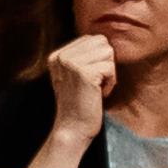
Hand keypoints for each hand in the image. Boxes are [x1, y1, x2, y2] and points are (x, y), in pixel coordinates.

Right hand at [27, 33, 116, 167]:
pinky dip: (110, 82)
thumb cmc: (79, 104)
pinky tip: (99, 94)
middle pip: (101, 42)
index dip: (99, 58)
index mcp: (57, 55)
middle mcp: (61, 56)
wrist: (73, 129)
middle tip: (97, 83)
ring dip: (109, 72)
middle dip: (106, 62)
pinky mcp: (84, 73)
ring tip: (97, 88)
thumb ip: (84, 56)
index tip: (91, 79)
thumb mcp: (75, 75)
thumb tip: (106, 42)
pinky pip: (110, 67)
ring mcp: (71, 63)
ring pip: (108, 52)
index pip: (92, 39)